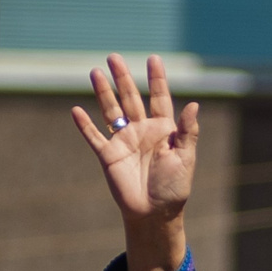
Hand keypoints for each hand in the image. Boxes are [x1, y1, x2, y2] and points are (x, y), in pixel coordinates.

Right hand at [71, 54, 198, 270]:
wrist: (155, 213)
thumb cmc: (175, 188)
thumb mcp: (185, 158)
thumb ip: (187, 132)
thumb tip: (195, 105)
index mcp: (163, 131)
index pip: (160, 99)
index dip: (157, 79)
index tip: (154, 59)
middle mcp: (141, 131)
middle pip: (130, 98)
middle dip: (123, 77)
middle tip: (114, 57)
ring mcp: (123, 141)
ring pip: (111, 110)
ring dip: (103, 92)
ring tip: (95, 72)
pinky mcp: (108, 156)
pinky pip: (93, 137)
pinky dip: (84, 125)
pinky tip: (76, 110)